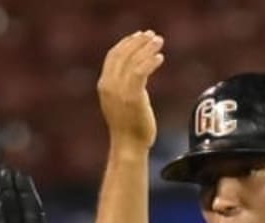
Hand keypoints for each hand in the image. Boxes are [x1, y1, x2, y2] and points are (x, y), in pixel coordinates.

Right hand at [97, 30, 164, 150]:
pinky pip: (141, 72)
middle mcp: (109, 85)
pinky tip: (160, 58)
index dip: (126, 43)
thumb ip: (126, 85)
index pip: (113, 56)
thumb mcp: (123, 101)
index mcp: (104, 85)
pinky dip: (151, 62)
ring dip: (147, 48)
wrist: (129, 146)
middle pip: (122, 54)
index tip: (140, 36)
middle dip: (138, 41)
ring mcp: (119, 91)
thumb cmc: (130, 127)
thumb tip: (139, 71)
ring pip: (133, 60)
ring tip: (159, 41)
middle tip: (152, 35)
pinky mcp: (132, 96)